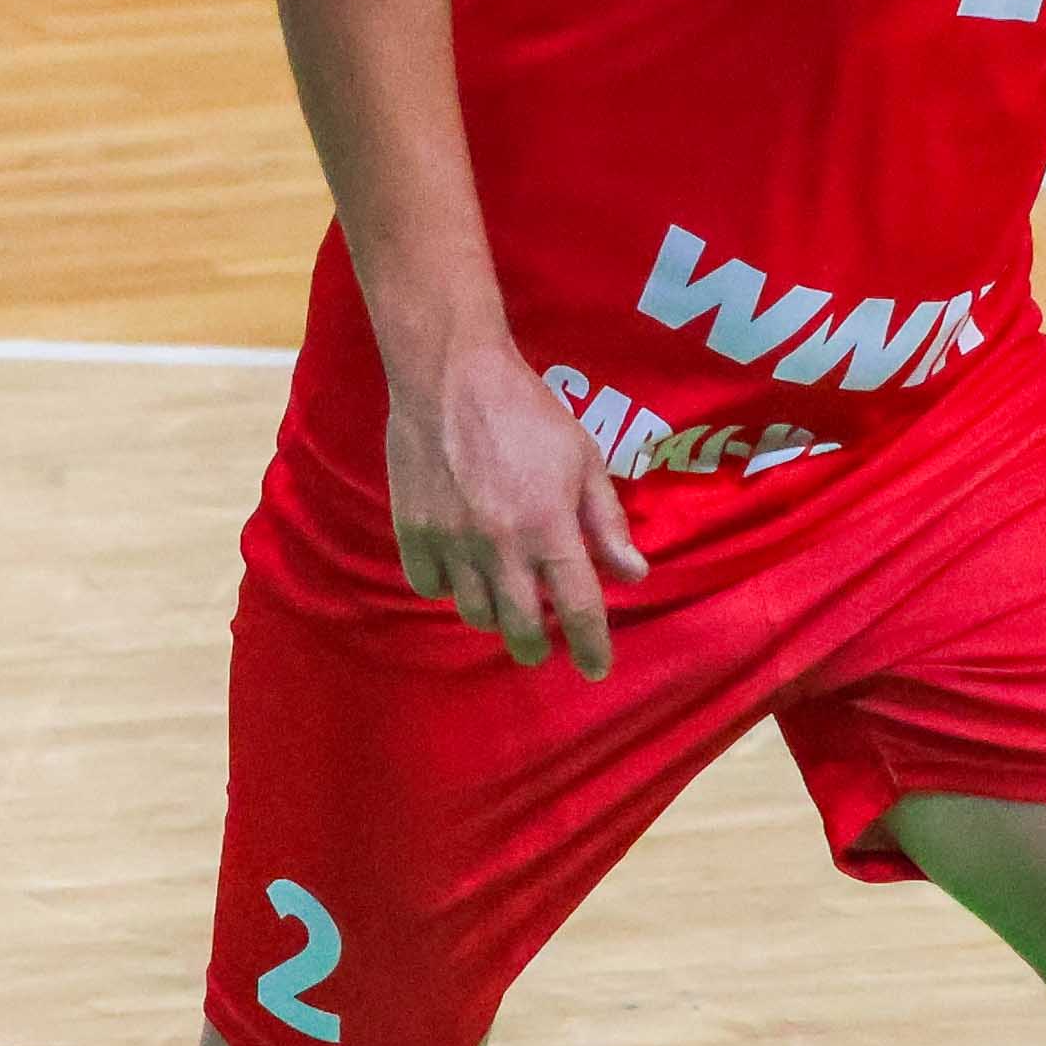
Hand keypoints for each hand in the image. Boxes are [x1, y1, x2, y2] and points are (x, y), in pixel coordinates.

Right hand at [386, 346, 653, 673]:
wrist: (450, 377)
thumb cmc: (527, 413)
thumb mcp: (584, 459)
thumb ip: (607, 522)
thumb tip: (633, 575)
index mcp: (549, 528)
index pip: (577, 608)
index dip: (591, 646)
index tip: (597, 668)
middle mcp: (500, 546)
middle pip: (519, 628)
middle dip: (536, 646)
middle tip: (541, 645)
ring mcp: (451, 542)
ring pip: (473, 613)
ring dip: (494, 615)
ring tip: (502, 599)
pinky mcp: (412, 531)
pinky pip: (429, 586)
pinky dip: (447, 587)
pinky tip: (460, 569)